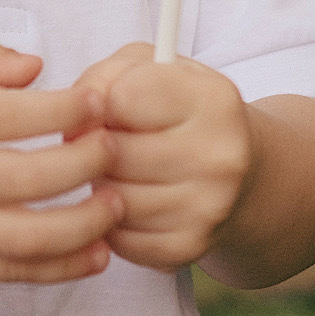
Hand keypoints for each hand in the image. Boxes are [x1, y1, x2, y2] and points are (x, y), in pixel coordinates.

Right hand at [0, 40, 122, 283]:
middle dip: (86, 163)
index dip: (64, 107)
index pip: (10, 114)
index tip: (99, 100)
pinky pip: (11, 272)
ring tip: (118, 204)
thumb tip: (37, 68)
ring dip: (84, 224)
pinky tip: (96, 253)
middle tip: (116, 148)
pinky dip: (60, 268)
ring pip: (26, 236)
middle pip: (28, 177)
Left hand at [67, 43, 252, 272]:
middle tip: (104, 141)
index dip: (98, 100)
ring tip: (118, 169)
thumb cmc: (181, 111)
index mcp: (213, 100)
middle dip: (94, 145)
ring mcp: (208, 207)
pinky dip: (112, 220)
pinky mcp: (188, 246)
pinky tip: (129, 200)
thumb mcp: (151, 69)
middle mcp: (219, 156)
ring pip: (111, 197)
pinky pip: (118, 236)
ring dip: (100, 183)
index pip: (122, 97)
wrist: (242, 174)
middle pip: (112, 152)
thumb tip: (72, 124)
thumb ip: (105, 78)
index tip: (105, 105)